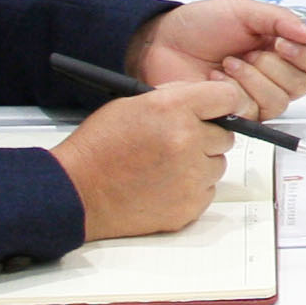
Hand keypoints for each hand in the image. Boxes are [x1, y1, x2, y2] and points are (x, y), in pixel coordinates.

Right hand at [54, 77, 239, 241]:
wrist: (78, 192)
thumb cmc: (98, 148)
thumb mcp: (132, 104)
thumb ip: (173, 98)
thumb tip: (202, 99)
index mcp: (173, 110)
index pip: (228, 99)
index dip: (223, 104)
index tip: (220, 110)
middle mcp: (187, 141)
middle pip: (225, 135)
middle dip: (206, 136)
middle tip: (178, 141)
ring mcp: (190, 177)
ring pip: (217, 165)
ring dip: (199, 164)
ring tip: (164, 166)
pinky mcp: (189, 206)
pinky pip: (207, 191)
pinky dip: (192, 188)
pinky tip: (163, 185)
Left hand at [132, 0, 305, 118]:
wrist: (161, 43)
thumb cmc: (200, 25)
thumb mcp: (244, 11)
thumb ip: (281, 20)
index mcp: (283, 48)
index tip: (281, 42)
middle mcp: (274, 76)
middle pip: (301, 86)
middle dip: (273, 66)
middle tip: (248, 51)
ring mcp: (256, 97)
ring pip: (278, 102)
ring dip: (252, 78)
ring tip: (228, 63)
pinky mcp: (236, 115)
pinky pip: (252, 111)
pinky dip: (233, 91)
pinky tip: (216, 79)